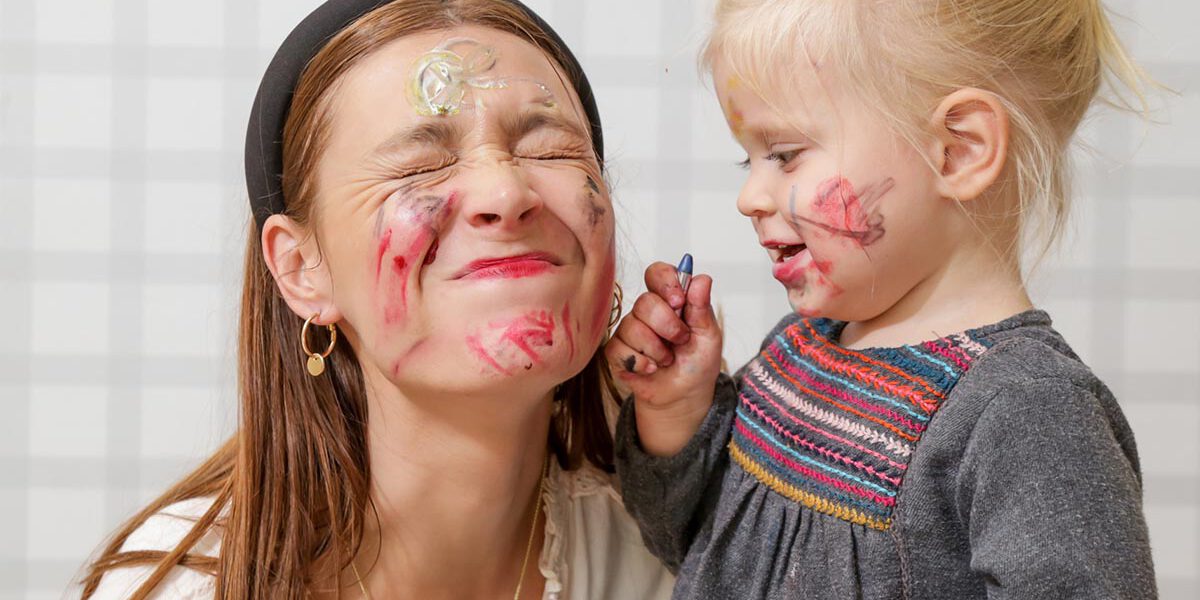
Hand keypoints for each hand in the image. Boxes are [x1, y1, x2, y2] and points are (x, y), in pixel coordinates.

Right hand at [605, 262, 723, 454]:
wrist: (684, 395)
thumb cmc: (697, 363)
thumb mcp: (708, 336)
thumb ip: (702, 308)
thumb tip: (702, 279)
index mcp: (670, 300)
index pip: (657, 273)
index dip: (665, 283)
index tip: (679, 302)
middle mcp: (647, 311)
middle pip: (644, 302)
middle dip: (667, 325)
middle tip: (680, 340)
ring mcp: (630, 330)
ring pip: (632, 327)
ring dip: (657, 350)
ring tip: (667, 359)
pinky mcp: (617, 351)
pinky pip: (619, 349)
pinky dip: (641, 363)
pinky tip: (652, 369)